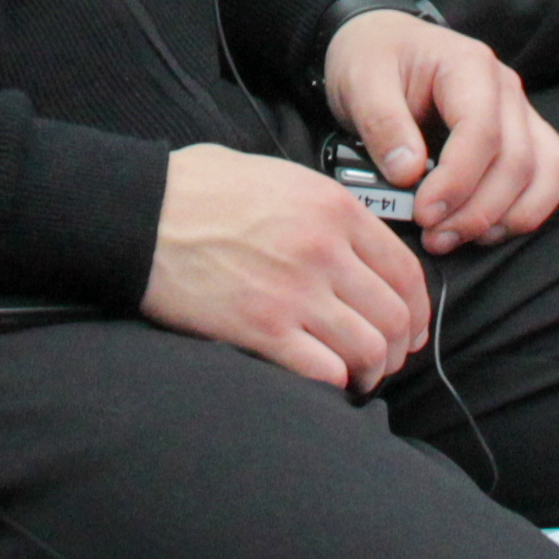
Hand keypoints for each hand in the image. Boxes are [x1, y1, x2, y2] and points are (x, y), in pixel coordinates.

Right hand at [142, 141, 427, 389]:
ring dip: (370, 371)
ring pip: (369, 349)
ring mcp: (295, 292)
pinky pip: (325, 372)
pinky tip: (324, 380)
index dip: (418, 310)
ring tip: (357, 377)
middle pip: (395, 316)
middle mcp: (324, 250)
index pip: (406, 270)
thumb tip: (354, 245)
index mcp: (332, 207)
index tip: (411, 328)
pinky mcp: (262, 329)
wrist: (140, 213)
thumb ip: (324, 208)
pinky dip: (333, 383)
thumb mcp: (278, 175)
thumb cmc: (198, 189)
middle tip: (385, 360)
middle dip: (398, 348)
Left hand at [318, 5, 558, 250]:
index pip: (481, 132)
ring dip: (508, 217)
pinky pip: (552, 176)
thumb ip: (383, 124)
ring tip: (459, 237)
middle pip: (516, 161)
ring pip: (547, 172)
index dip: (456, 182)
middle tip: (434, 238)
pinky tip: (488, 229)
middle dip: (477, 211)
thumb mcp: (360, 81)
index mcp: (468, 65)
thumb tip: (408, 175)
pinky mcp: (525, 136)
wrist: (382, 43)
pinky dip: (529, 210)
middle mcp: (505, 88)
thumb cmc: (373, 59)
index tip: (423, 215)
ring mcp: (521, 112)